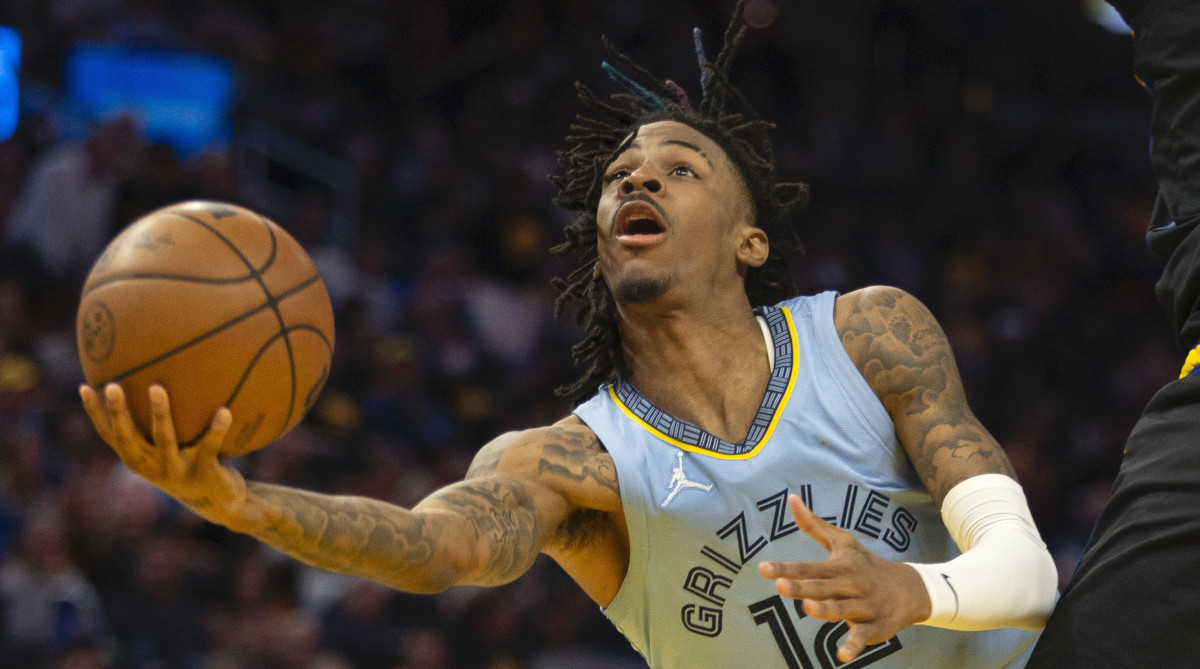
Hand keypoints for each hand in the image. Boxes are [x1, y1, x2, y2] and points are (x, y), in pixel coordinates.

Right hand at [79, 383, 247, 525]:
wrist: (218, 503)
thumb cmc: (190, 464)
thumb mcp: (170, 449)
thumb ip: (159, 426)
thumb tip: (157, 380)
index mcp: (138, 459)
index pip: (109, 435)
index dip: (95, 414)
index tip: (84, 387)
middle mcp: (151, 467)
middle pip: (128, 437)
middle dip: (118, 412)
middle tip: (111, 386)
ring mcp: (176, 471)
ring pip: (164, 440)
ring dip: (159, 414)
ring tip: (157, 388)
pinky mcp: (203, 473)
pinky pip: (209, 447)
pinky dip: (217, 429)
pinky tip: (225, 410)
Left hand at [758, 495, 929, 662]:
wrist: (910, 589)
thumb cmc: (866, 564)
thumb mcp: (843, 542)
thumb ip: (814, 525)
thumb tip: (791, 499)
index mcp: (840, 566)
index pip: (809, 567)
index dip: (786, 567)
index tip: (764, 568)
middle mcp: (850, 585)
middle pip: (822, 588)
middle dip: (802, 587)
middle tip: (781, 585)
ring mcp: (862, 607)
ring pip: (841, 609)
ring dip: (825, 610)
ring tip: (808, 607)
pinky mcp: (873, 627)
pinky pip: (861, 637)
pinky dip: (853, 646)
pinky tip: (841, 655)